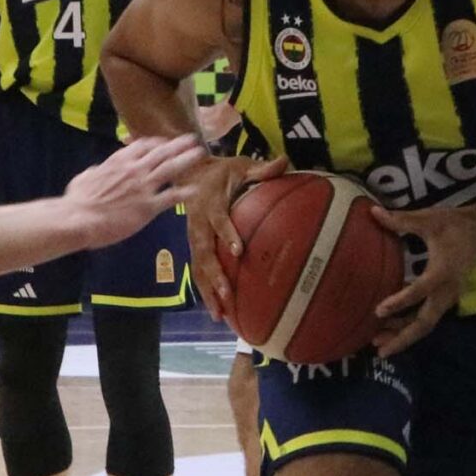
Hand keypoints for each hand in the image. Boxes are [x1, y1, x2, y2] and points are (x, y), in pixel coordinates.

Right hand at [64, 136, 204, 248]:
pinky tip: (195, 190)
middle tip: (192, 139)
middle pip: (162, 152)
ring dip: (187, 160)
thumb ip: (95, 172)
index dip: (156, 143)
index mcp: (118, 161)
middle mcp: (135, 169)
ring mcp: (144, 187)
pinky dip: (184, 192)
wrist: (79, 218)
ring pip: (171, 168)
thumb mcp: (84, 177)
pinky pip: (171, 197)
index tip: (164, 142)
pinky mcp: (149, 206)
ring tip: (200, 154)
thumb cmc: (77, 200)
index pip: (142, 145)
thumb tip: (96, 170)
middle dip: (178, 144)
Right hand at [185, 152, 285, 321]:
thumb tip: (285, 161)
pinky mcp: (193, 247)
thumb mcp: (241, 165)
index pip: (219, 220)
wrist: (190, 174)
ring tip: (220, 314)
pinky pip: (197, 272)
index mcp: (210, 203)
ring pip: (198, 267)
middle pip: (204, 252)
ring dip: (208, 291)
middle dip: (214, 275)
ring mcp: (194, 238)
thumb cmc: (223, 172)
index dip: (227, 234)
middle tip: (227, 294)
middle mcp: (198, 224)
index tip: (238, 252)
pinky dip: (205, 292)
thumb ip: (262, 169)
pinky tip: (217, 312)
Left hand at [370, 203, 475, 358]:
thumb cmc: (454, 224)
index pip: (419, 291)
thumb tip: (373, 212)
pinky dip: (410, 328)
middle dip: (402, 338)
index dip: (400, 302)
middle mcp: (446, 290)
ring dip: (404, 336)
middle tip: (380, 350)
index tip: (378, 311)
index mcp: (442, 271)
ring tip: (379, 346)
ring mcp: (448, 297)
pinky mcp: (445, 299)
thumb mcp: (428, 219)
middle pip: (425, 322)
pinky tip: (392, 331)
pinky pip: (428, 318)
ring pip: (426, 324)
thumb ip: (401, 220)